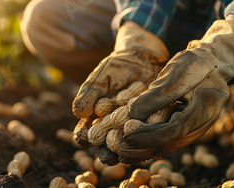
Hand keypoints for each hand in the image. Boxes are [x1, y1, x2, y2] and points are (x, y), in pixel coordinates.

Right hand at [72, 23, 168, 150]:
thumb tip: (79, 113)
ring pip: (131, 142)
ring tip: (130, 136)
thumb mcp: (99, 79)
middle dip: (110, 146)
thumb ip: (88, 95)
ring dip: (131, 142)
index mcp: (96, 123)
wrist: (142, 58)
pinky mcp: (155, 124)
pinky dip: (151, 127)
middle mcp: (115, 131)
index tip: (88, 137)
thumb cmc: (115, 70)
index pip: (85, 135)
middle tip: (111, 144)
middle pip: (108, 146)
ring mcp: (135, 129)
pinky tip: (150, 123)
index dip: (85, 138)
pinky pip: (153, 129)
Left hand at [117, 20, 233, 163]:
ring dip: (146, 150)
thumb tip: (133, 114)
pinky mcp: (190, 127)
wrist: (214, 63)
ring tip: (123, 153)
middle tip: (119, 151)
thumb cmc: (195, 63)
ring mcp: (198, 127)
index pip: (174, 130)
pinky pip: (170, 139)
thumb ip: (156, 94)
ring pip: (170, 145)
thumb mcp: (176, 73)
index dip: (149, 136)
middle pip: (172, 143)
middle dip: (144, 148)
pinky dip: (152, 144)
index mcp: (206, 107)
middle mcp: (204, 123)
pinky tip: (135, 147)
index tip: (126, 137)